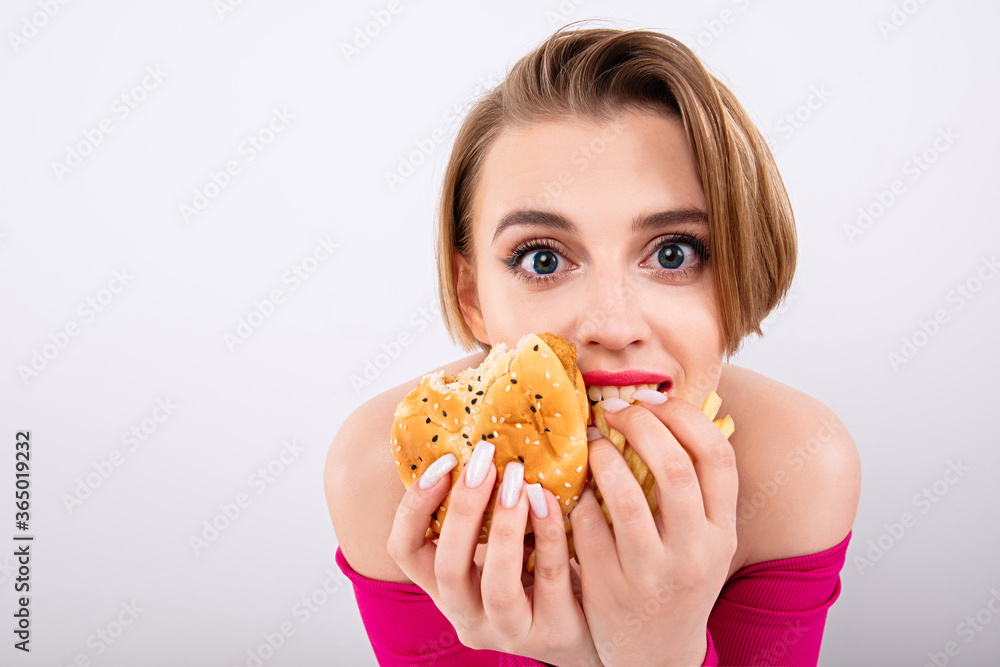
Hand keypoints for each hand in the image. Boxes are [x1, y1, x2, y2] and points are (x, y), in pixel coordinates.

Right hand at [387, 441, 602, 666]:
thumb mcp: (499, 544)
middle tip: (485, 461)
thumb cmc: (537, 569)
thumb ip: (481, 507)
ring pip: (497, 585)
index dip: (414, 505)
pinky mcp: (554, 633)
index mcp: (445, 588)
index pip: (404, 550)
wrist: (592, 623)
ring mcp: (510, 630)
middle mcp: (468, 616)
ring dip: (505, 527)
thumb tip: (471, 429)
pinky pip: (549, 578)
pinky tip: (550, 499)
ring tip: (518, 481)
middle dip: (463, 509)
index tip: (444, 462)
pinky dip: (549, 534)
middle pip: (447, 567)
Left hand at [569, 393, 737, 666]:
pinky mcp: (609, 588)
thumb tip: (662, 406)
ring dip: (602, 457)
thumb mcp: (702, 538)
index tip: (653, 399)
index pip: (718, 457)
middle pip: (674, 468)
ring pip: (625, 496)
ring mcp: (651, 574)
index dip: (684, 417)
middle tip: (615, 410)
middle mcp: (695, 553)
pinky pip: (587, 526)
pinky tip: (575, 487)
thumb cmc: (675, 579)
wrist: (655, 654)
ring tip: (592, 442)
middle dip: (640, 425)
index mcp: (722, 532)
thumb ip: (693, 487)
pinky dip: (578, 498)